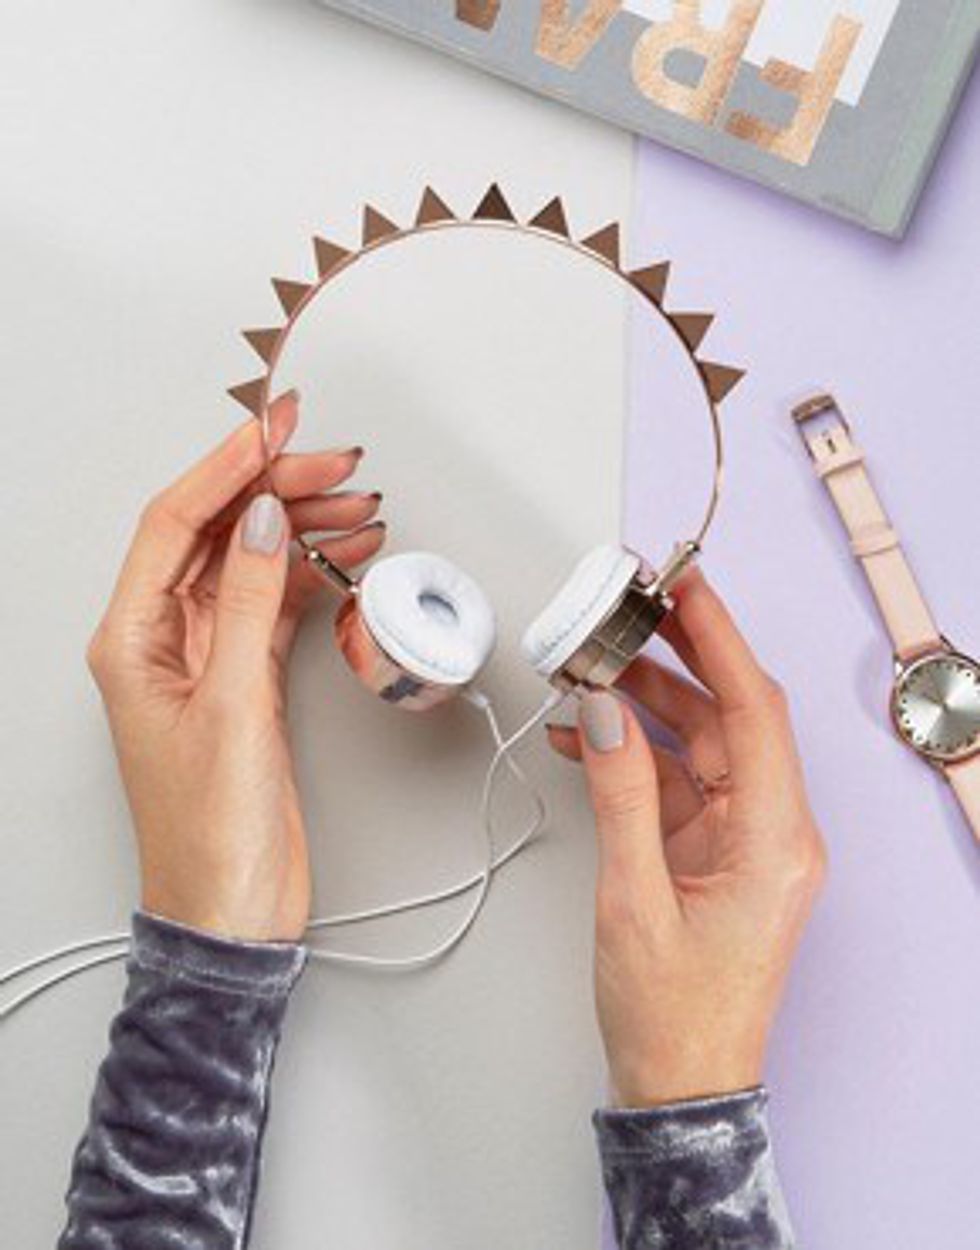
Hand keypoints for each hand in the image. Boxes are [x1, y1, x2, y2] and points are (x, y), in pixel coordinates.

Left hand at [86, 391, 385, 940]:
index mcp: (131, 640)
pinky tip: (348, 555)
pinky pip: (278, 602)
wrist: (235, 909)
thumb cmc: (211, 834)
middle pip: (219, 534)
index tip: (274, 426)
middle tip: (334, 461)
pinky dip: (315, 574)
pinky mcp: (246, 678)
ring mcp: (207, 657)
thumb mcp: (233, 708)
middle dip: (276, 489)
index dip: (227, 466)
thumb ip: (251, 606)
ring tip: (356, 503)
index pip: (176, 523)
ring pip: (254, 563)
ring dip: (303, 527)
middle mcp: (162, 639)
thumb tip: (264, 521)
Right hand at [547, 569, 825, 1106]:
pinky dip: (634, 756)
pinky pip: (678, 779)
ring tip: (591, 671)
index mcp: (775, 841)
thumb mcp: (633, 899)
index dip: (720, 639)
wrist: (680, 1084)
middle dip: (679, 658)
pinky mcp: (716, 848)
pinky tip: (586, 738)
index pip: (755, 711)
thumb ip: (619, 797)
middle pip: (730, 716)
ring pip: (701, 742)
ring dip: (648, 705)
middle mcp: (772, 830)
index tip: (686, 586)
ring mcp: (745, 838)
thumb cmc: (673, 1014)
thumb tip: (605, 713)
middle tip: (632, 609)